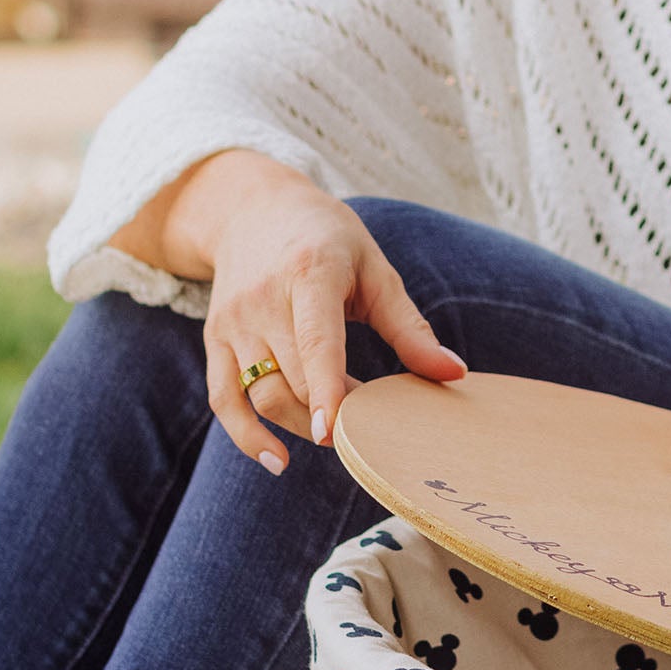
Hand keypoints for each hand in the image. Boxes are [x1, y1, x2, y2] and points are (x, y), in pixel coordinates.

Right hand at [113, 152, 464, 471]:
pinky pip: (224, 398)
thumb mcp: (374, 268)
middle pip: (293, 380)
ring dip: (302, 425)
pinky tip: (277, 460)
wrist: (252, 209)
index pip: (316, 340)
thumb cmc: (327, 239)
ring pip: (262, 395)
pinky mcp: (216, 338)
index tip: (335, 430)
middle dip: (332, 414)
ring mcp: (234, 321)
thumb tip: (455, 374)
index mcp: (310, 273)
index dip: (326, 387)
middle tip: (369, 421)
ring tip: (336, 427)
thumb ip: (409, 327)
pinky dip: (246, 435)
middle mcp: (263, 299)